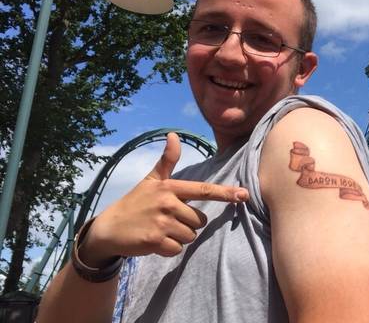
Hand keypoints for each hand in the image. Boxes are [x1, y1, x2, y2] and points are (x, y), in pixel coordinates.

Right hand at [78, 133, 248, 265]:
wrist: (108, 228)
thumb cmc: (136, 202)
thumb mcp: (151, 180)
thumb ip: (167, 160)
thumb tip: (173, 134)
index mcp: (170, 188)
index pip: (204, 190)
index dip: (225, 193)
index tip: (244, 195)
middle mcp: (167, 203)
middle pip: (200, 221)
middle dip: (187, 224)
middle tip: (166, 220)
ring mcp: (161, 222)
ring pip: (190, 236)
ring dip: (178, 237)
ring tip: (160, 229)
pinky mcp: (155, 241)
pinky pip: (178, 250)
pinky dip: (168, 249)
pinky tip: (154, 241)